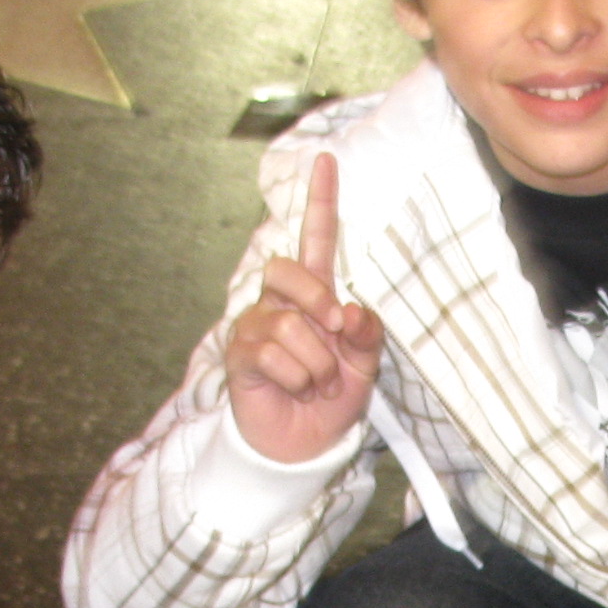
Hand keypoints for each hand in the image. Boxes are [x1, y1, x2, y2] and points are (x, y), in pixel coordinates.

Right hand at [225, 152, 384, 463]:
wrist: (304, 445)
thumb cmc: (332, 400)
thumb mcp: (364, 367)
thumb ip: (366, 334)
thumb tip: (351, 311)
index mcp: (314, 296)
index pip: (315, 240)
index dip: (320, 202)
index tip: (326, 161)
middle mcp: (280, 302)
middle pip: (289, 270)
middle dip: (317, 300)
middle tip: (336, 333)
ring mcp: (256, 326)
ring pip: (290, 325)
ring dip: (317, 363)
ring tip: (317, 384)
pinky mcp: (240, 354)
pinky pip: (272, 354)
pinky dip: (297, 378)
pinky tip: (296, 390)